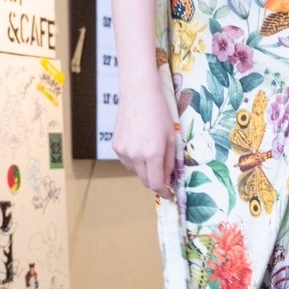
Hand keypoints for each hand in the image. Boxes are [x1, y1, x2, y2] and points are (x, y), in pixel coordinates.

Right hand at [111, 81, 177, 198]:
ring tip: (151, 150)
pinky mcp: (116, 146)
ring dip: (145, 169)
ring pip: (136, 172)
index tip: (169, 194)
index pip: (156, 184)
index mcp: (153, 153)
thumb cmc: (160, 113)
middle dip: (156, 180)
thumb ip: (170, 161)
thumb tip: (168, 179)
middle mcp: (136, 155)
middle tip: (164, 173)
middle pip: (145, 181)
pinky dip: (136, 160)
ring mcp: (123, 151)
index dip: (164, 192)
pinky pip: (128, 162)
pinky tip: (140, 144)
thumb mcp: (172, 138)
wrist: (139, 94)